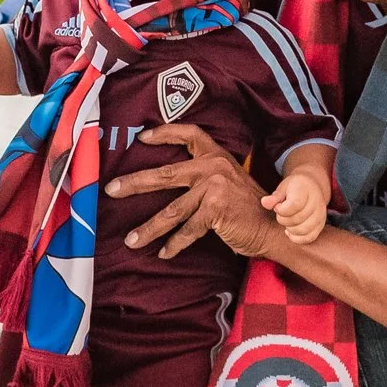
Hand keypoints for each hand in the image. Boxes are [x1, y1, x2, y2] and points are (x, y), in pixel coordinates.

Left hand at [104, 123, 284, 259]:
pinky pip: (188, 230)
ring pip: (172, 210)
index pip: (189, 134)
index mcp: (216, 156)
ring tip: (131, 240)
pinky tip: (163, 253)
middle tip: (111, 190)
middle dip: (135, 183)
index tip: (141, 138)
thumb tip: (166, 181)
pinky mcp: (216, 209)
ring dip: (150, 228)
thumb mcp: (228, 181)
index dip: (165, 134)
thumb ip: (204, 176)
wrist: (275, 227)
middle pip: (166, 173)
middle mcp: (213, 167)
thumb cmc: (249, 208)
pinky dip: (174, 244)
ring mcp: (215, 187)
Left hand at [265, 169, 329, 243]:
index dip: (281, 209)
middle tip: (281, 214)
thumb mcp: (283, 188)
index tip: (277, 206)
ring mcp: (321, 215)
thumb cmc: (294, 188)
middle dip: (283, 219)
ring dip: (290, 229)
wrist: (311, 188)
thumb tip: (264, 203)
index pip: (294, 205)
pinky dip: (297, 238)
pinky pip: (309, 238)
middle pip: (297, 219)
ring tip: (286, 221)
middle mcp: (316, 202)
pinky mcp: (321, 225)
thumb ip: (274, 197)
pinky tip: (290, 230)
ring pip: (303, 230)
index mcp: (306, 190)